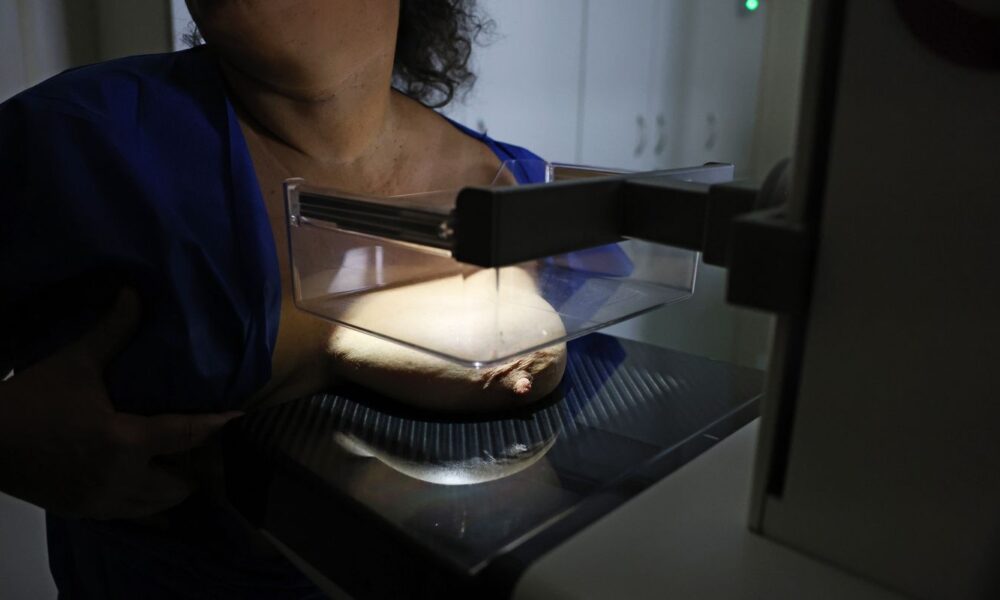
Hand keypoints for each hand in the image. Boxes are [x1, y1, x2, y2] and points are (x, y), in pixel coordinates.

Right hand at [0, 289, 241, 518]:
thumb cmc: (31, 399)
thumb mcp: (75, 363)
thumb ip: (112, 330)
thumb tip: (133, 292)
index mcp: (125, 442)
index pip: (186, 435)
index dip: (216, 426)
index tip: (238, 418)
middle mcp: (121, 478)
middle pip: (178, 483)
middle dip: (197, 468)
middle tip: (209, 448)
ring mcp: (101, 501)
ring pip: (156, 505)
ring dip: (173, 489)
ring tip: (185, 467)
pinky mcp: (84, 512)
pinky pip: (131, 515)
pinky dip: (148, 503)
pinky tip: (151, 487)